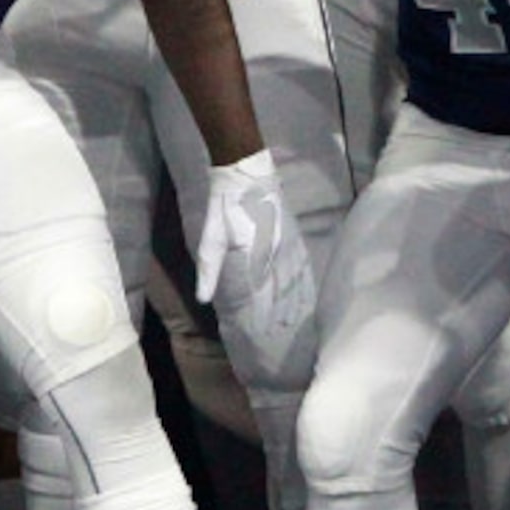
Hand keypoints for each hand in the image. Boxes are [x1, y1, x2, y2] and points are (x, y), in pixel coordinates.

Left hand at [195, 151, 317, 379]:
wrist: (246, 170)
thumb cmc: (224, 205)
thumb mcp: (211, 236)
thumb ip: (209, 268)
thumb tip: (203, 299)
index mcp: (258, 257)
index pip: (266, 296)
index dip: (269, 319)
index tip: (272, 339)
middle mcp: (278, 254)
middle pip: (284, 292)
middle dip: (288, 316)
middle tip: (291, 338)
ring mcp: (288, 243)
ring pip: (296, 279)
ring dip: (298, 300)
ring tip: (303, 321)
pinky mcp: (292, 233)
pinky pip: (300, 263)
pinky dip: (304, 280)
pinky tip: (306, 289)